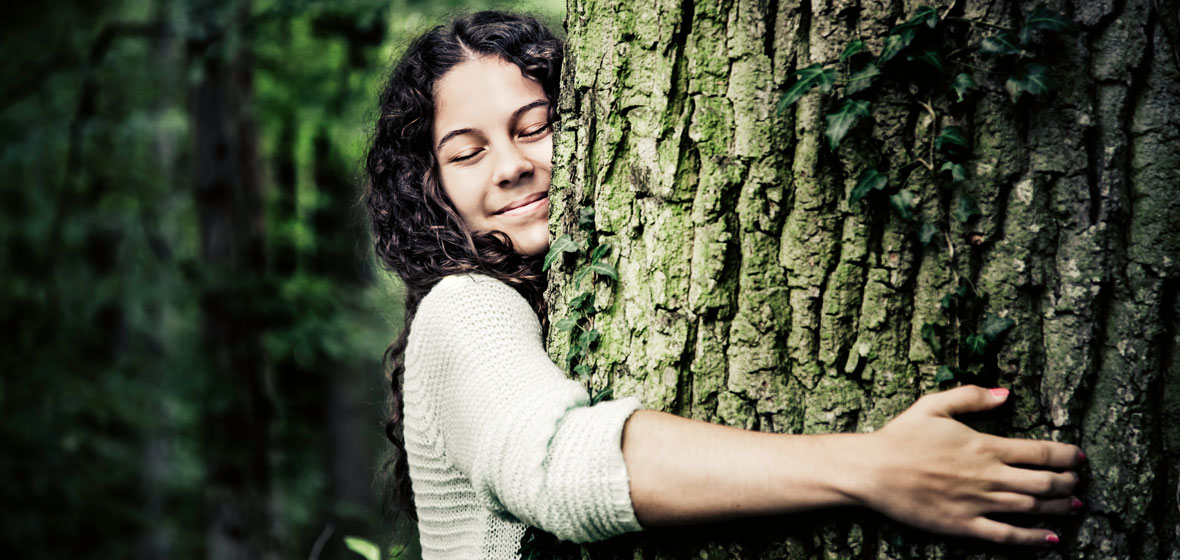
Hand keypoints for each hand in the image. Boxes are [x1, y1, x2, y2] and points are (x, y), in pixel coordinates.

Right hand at [855, 385, 1082, 545]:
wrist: (872, 470)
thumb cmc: (900, 437)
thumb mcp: (933, 405)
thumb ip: (971, 396)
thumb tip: (1005, 393)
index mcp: (984, 446)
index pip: (1040, 452)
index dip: (1067, 455)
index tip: (1078, 457)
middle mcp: (988, 476)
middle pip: (1045, 483)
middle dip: (1069, 483)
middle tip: (1078, 482)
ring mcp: (978, 503)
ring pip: (1032, 508)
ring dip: (1060, 508)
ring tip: (1075, 506)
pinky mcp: (964, 525)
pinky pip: (1007, 535)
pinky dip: (1033, 538)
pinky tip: (1051, 538)